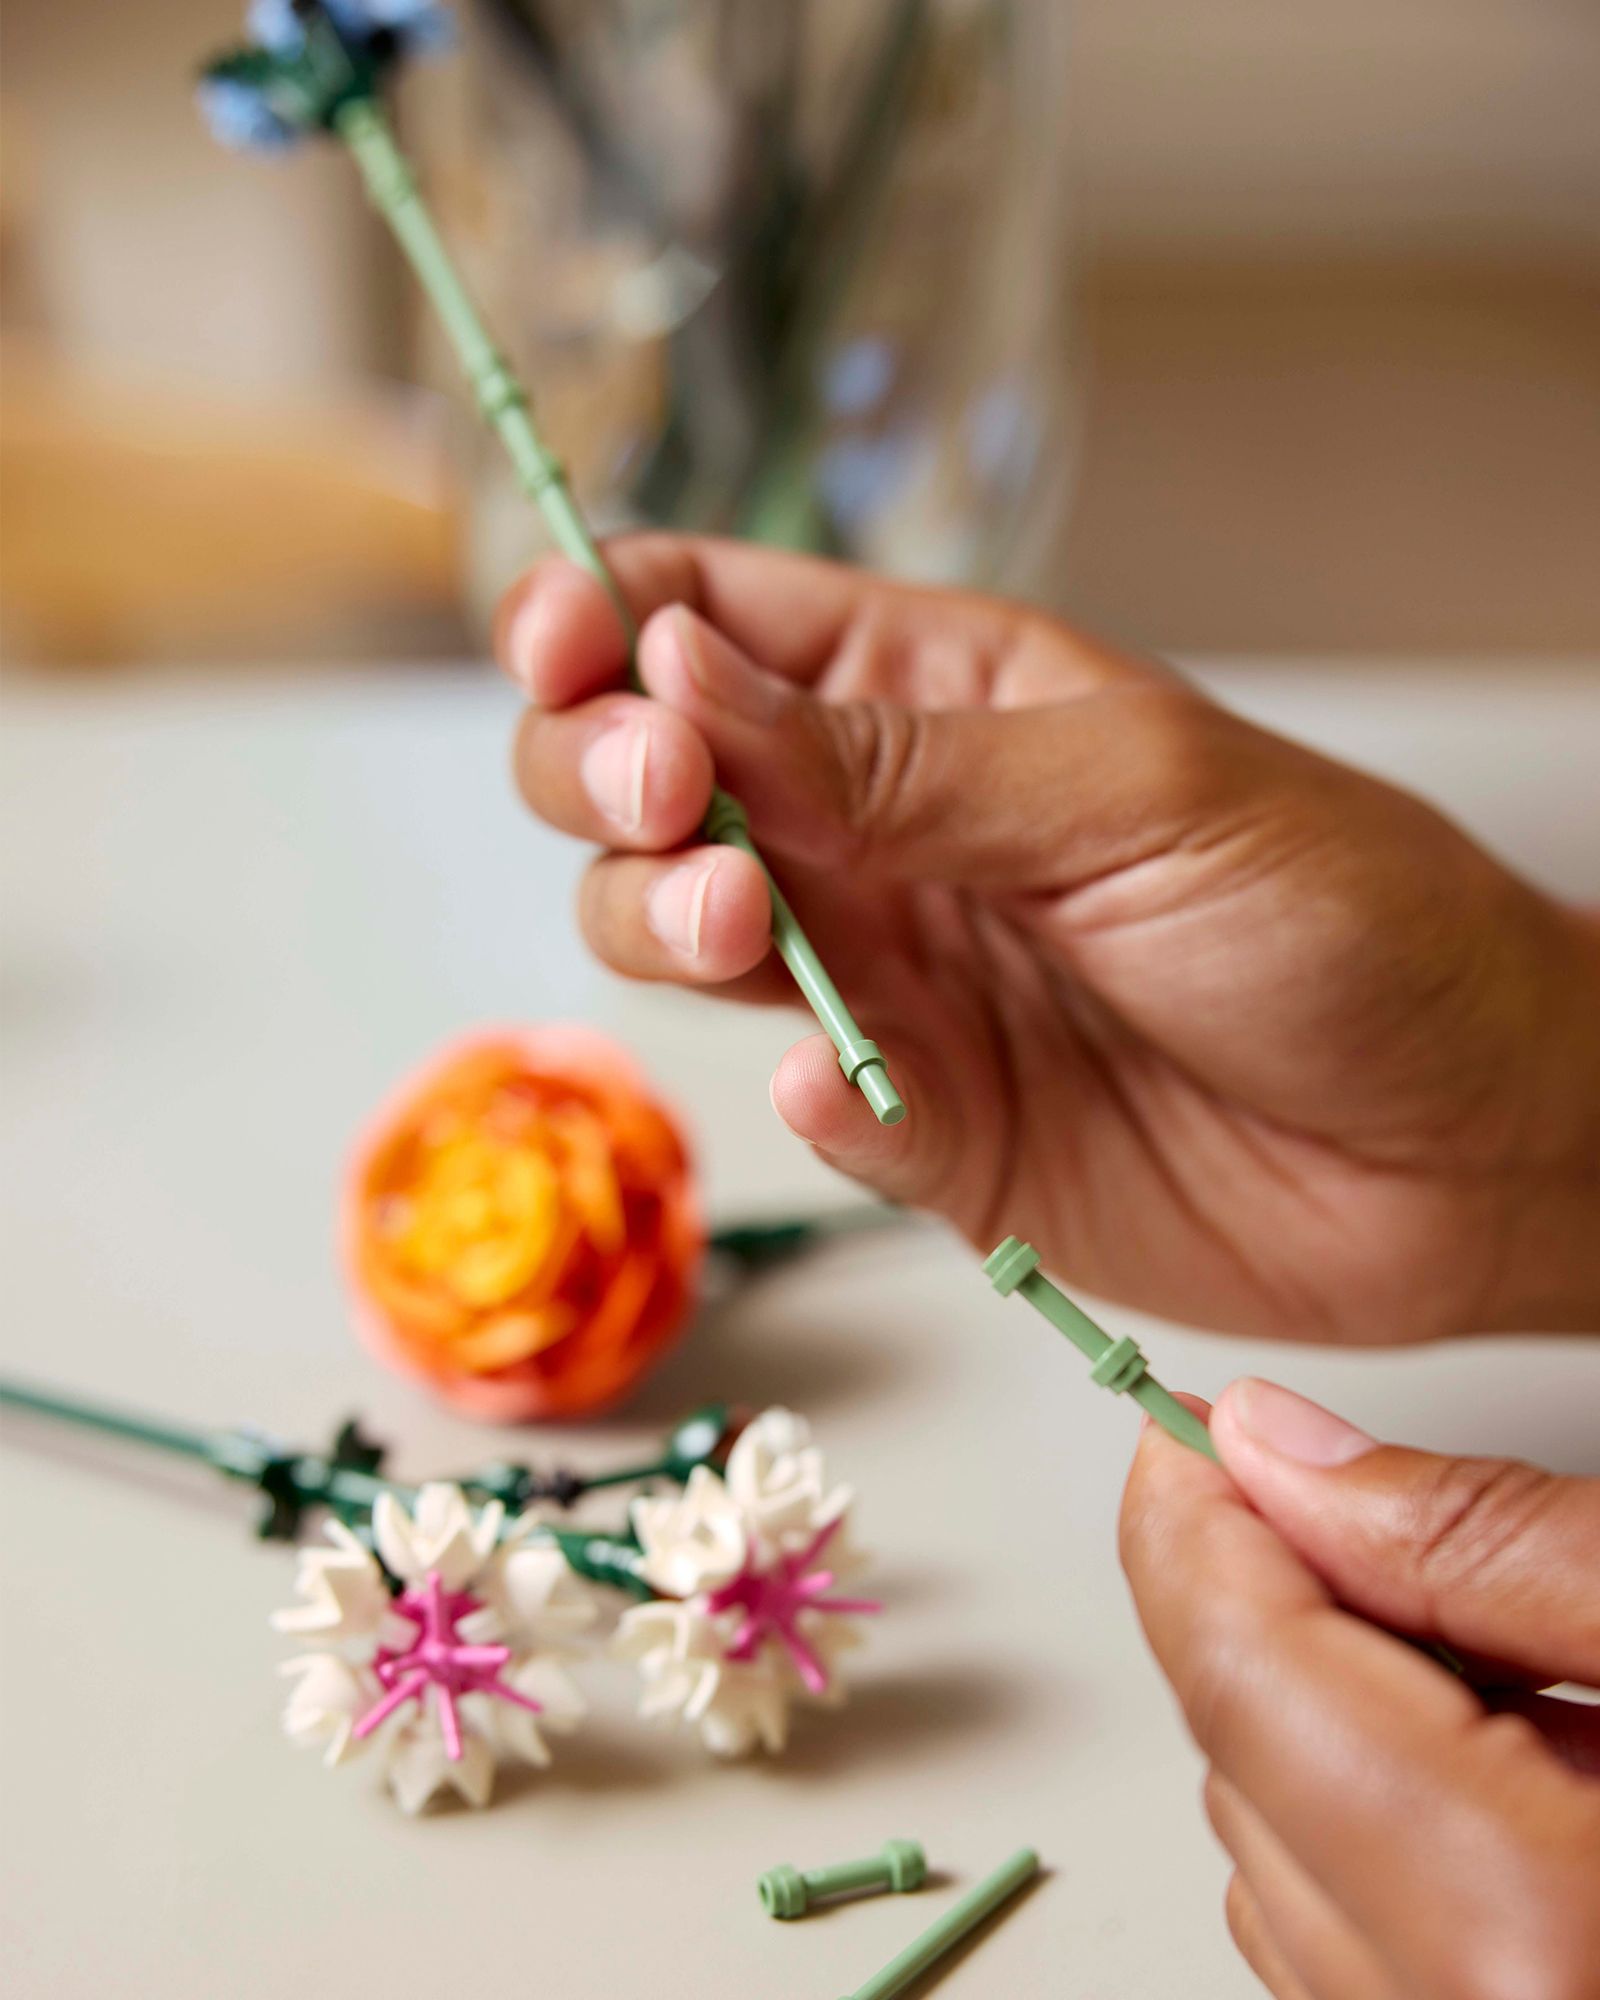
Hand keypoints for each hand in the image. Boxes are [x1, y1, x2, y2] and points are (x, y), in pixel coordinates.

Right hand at [495, 535, 1599, 1341]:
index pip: (704, 622)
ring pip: (673, 937)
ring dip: (665, 920)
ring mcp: (889, 983)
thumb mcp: (1129, 787)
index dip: (601, 622)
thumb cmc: (1344, 912)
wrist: (1469, 1138)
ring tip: (751, 923)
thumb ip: (895, 757)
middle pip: (637, 782)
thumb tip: (676, 676)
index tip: (564, 649)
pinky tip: (849, 1084)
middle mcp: (879, 832)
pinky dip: (800, 1097)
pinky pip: (799, 1105)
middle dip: (603, 775)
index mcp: (929, 697)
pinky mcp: (922, 1130)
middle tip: (666, 795)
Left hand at [1120, 1381, 1599, 1999]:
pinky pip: (1344, 1939)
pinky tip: (1510, 1759)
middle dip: (1270, 1606)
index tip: (1188, 1426)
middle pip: (1243, 1763)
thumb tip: (1279, 1446)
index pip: (1244, 1681)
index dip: (1194, 1523)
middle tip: (1356, 1503)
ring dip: (1327, 1716)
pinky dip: (1376, 1817)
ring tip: (1492, 1651)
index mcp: (1520, 1936)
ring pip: (1273, 1851)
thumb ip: (1486, 1543)